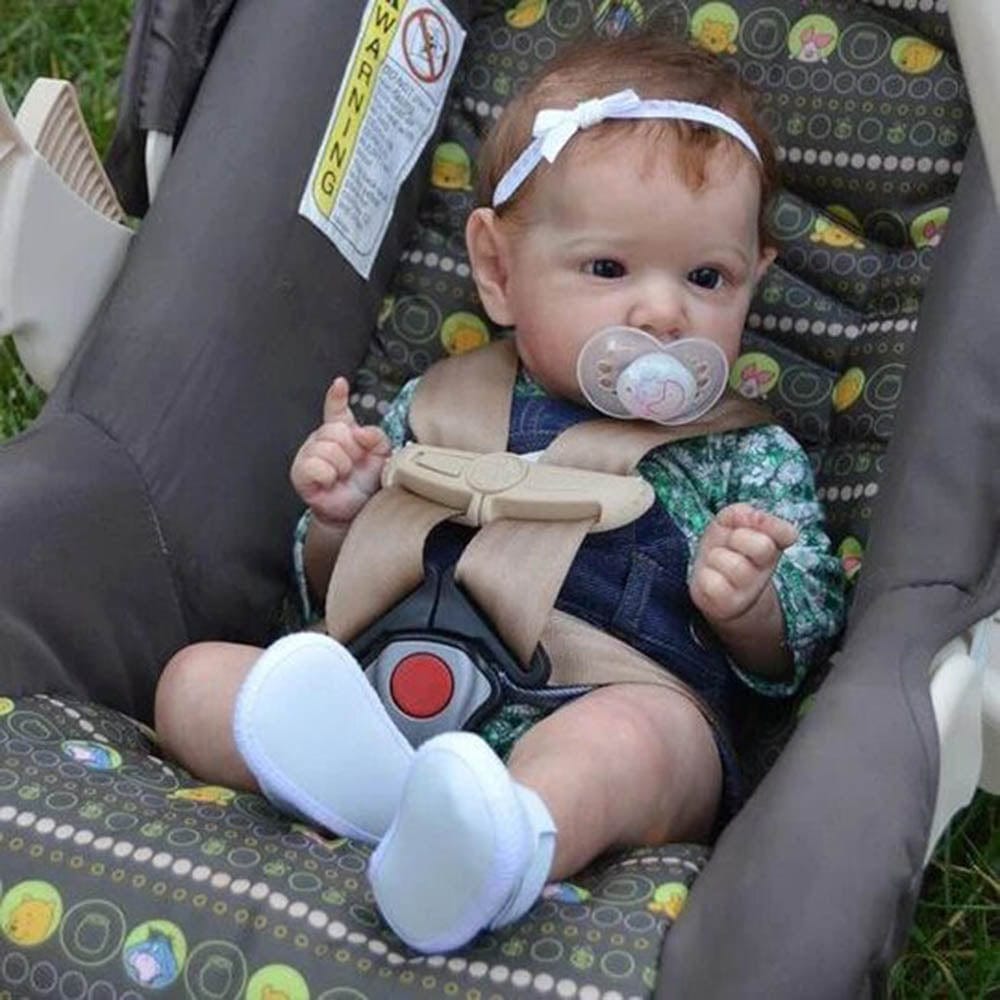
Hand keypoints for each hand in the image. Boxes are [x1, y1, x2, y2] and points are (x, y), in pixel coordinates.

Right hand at [290, 377, 390, 524]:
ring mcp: (309, 454)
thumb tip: (362, 432)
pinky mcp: (300, 473)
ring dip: (342, 465)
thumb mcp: (381, 456)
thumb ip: (377, 437)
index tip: (340, 383)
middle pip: (334, 430)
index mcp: (342, 431)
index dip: (336, 396)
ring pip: (326, 447)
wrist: (357, 509)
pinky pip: (314, 465)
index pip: (336, 409)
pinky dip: (328, 474)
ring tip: (343, 475)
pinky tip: (331, 481)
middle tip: (354, 464)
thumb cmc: (366, 481)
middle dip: (351, 449)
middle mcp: (322, 438)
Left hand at [690, 503, 797, 624]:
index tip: (752, 522)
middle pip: (762, 546)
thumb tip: (751, 516)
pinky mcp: (726, 604)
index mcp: (772, 547)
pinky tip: (709, 577)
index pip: (786, 533)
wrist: (712, 588)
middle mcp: (765, 571)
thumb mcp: (730, 523)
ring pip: (732, 563)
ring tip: (716, 562)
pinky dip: (705, 576)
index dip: (770, 524)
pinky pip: (713, 583)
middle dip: (738, 537)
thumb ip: (742, 513)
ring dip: (716, 557)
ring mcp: (748, 590)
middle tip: (728, 544)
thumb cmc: (723, 549)